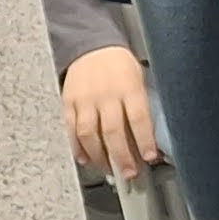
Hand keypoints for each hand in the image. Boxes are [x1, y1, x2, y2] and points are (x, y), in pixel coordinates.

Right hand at [62, 46, 157, 179]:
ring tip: (109, 169)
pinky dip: (77, 147)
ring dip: (99, 156)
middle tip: (129, 173)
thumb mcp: (140, 81)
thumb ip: (142, 107)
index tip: (149, 158)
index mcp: (129, 89)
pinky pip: (71, 129)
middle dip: (122, 156)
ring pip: (89, 134)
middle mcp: (106, 95)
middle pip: (113, 131)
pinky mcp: (68, 103)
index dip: (144, 141)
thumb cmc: (120, 65)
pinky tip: (85, 158)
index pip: (139, 119)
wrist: (92, 46)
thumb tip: (150, 137)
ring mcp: (85, 100)